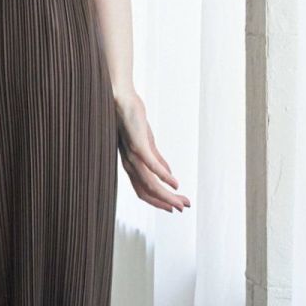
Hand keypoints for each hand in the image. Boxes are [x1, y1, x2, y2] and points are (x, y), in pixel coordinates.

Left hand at [113, 89, 190, 212]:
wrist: (120, 98)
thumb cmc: (132, 119)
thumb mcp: (147, 143)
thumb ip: (158, 160)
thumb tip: (169, 176)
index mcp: (131, 165)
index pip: (144, 191)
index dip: (159, 202)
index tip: (175, 207)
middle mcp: (129, 164)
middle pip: (147, 192)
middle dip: (166, 203)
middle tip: (184, 208)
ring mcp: (133, 156)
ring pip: (150, 184)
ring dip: (168, 195)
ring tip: (182, 201)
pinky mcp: (137, 146)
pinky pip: (152, 166)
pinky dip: (164, 177)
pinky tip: (176, 184)